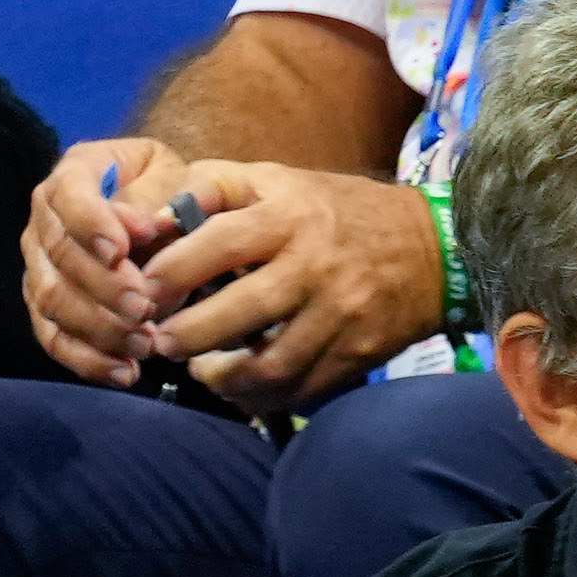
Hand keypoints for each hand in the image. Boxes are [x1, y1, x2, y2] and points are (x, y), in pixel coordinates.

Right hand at [21, 137, 194, 386]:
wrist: (163, 215)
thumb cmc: (171, 190)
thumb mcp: (175, 177)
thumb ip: (158, 195)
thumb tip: (142, 225)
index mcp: (77, 172)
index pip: (69, 195)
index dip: (90, 224)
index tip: (121, 251)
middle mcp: (46, 218)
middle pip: (58, 254)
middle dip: (101, 286)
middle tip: (144, 307)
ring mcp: (41, 264)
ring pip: (51, 300)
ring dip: (97, 327)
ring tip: (144, 343)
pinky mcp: (48, 306)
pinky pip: (54, 338)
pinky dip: (87, 360)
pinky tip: (125, 373)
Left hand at [142, 162, 443, 413]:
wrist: (432, 248)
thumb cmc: (337, 210)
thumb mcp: (279, 179)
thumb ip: (213, 188)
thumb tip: (150, 217)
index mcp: (290, 215)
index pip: (218, 243)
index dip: (171, 273)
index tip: (144, 293)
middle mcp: (316, 265)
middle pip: (241, 313)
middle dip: (187, 336)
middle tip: (159, 343)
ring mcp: (342, 314)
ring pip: (271, 365)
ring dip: (223, 379)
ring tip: (202, 372)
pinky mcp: (360, 353)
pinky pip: (302, 389)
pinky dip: (263, 397)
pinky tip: (243, 388)